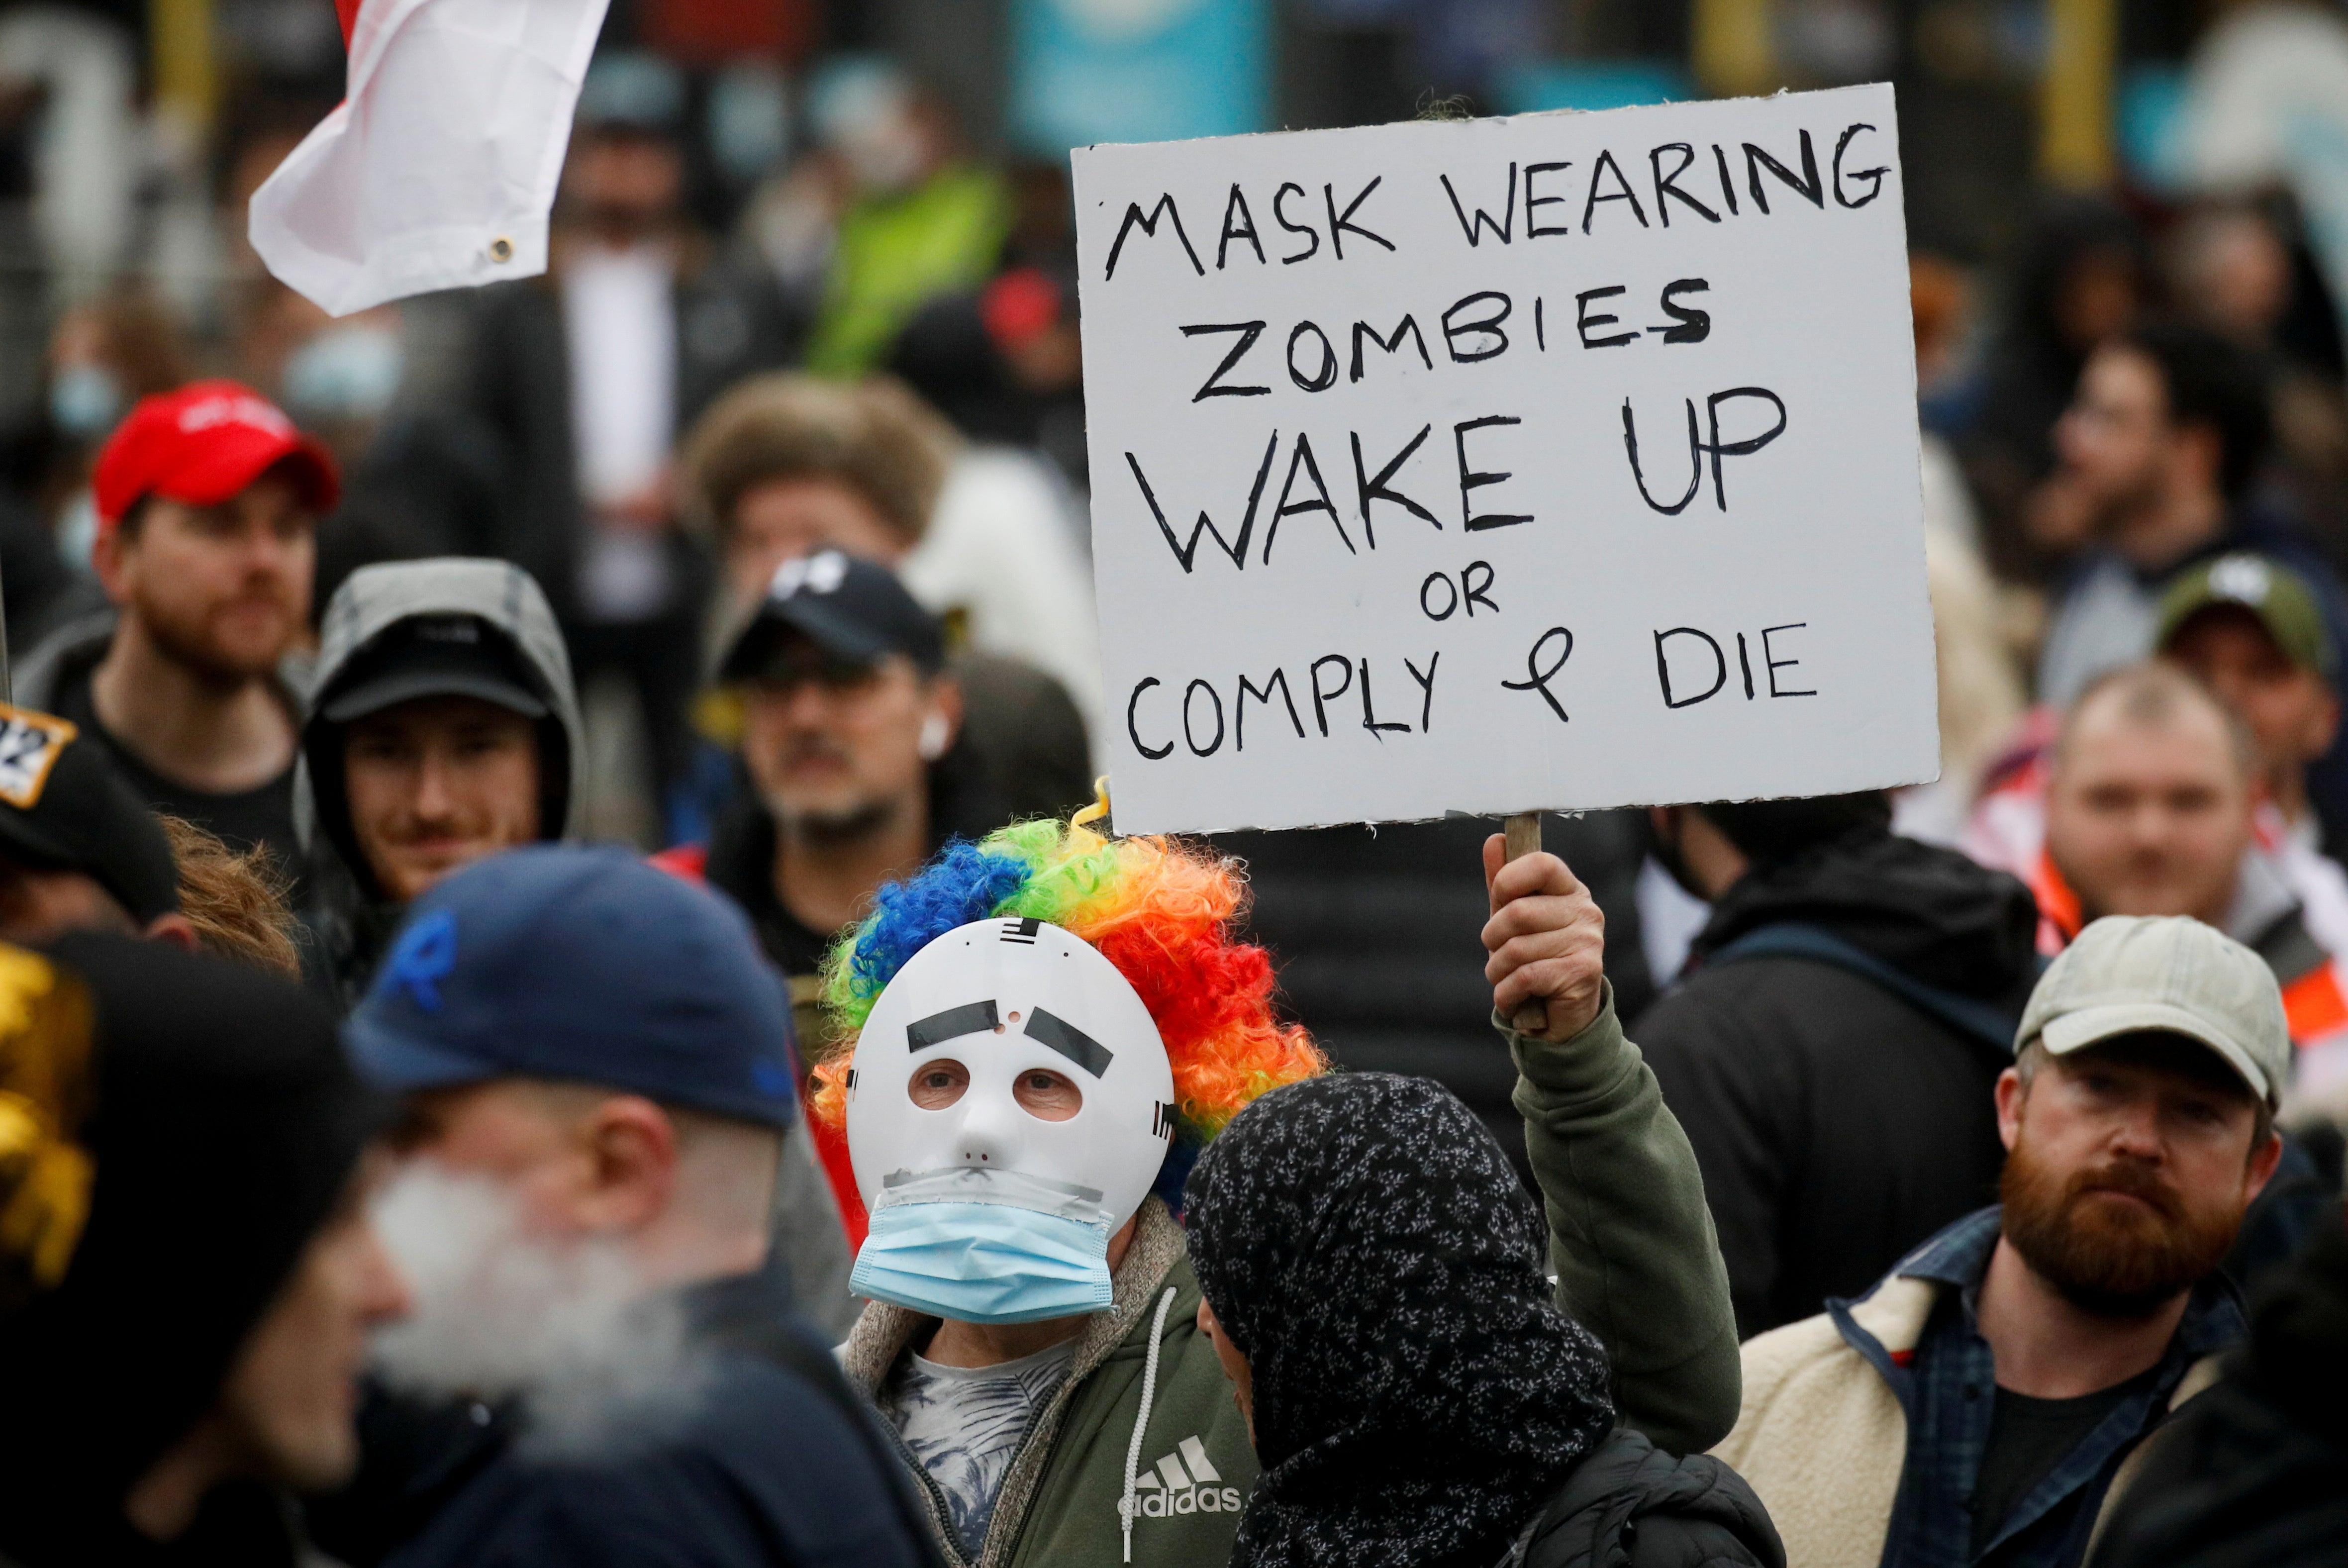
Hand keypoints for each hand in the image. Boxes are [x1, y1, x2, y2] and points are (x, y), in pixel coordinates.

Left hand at [1481, 837, 1605, 1042]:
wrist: (1561, 1018)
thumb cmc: (1534, 960)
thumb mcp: (1513, 920)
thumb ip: (1504, 882)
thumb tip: (1494, 840)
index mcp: (1570, 890)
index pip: (1542, 864)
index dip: (1508, 879)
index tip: (1498, 900)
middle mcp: (1586, 911)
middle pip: (1517, 912)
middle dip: (1493, 939)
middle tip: (1498, 954)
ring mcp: (1588, 942)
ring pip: (1516, 949)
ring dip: (1497, 971)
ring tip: (1507, 979)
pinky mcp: (1583, 973)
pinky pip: (1525, 976)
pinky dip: (1506, 992)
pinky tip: (1513, 998)